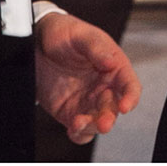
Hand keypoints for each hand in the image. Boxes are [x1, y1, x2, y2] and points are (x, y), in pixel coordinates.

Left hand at [35, 11, 140, 143]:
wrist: (35, 42)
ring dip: (92, 126)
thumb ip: (96, 47)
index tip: (126, 106)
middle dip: (109, 117)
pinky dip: (79, 133)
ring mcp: (87, 101)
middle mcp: (103, 87)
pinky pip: (80, 129)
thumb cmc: (64, 32)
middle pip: (113, 108)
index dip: (131, 97)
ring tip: (78, 123)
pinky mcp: (71, 112)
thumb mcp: (80, 34)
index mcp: (113, 67)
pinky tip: (73, 128)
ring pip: (98, 122)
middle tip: (103, 123)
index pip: (129, 85)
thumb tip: (111, 62)